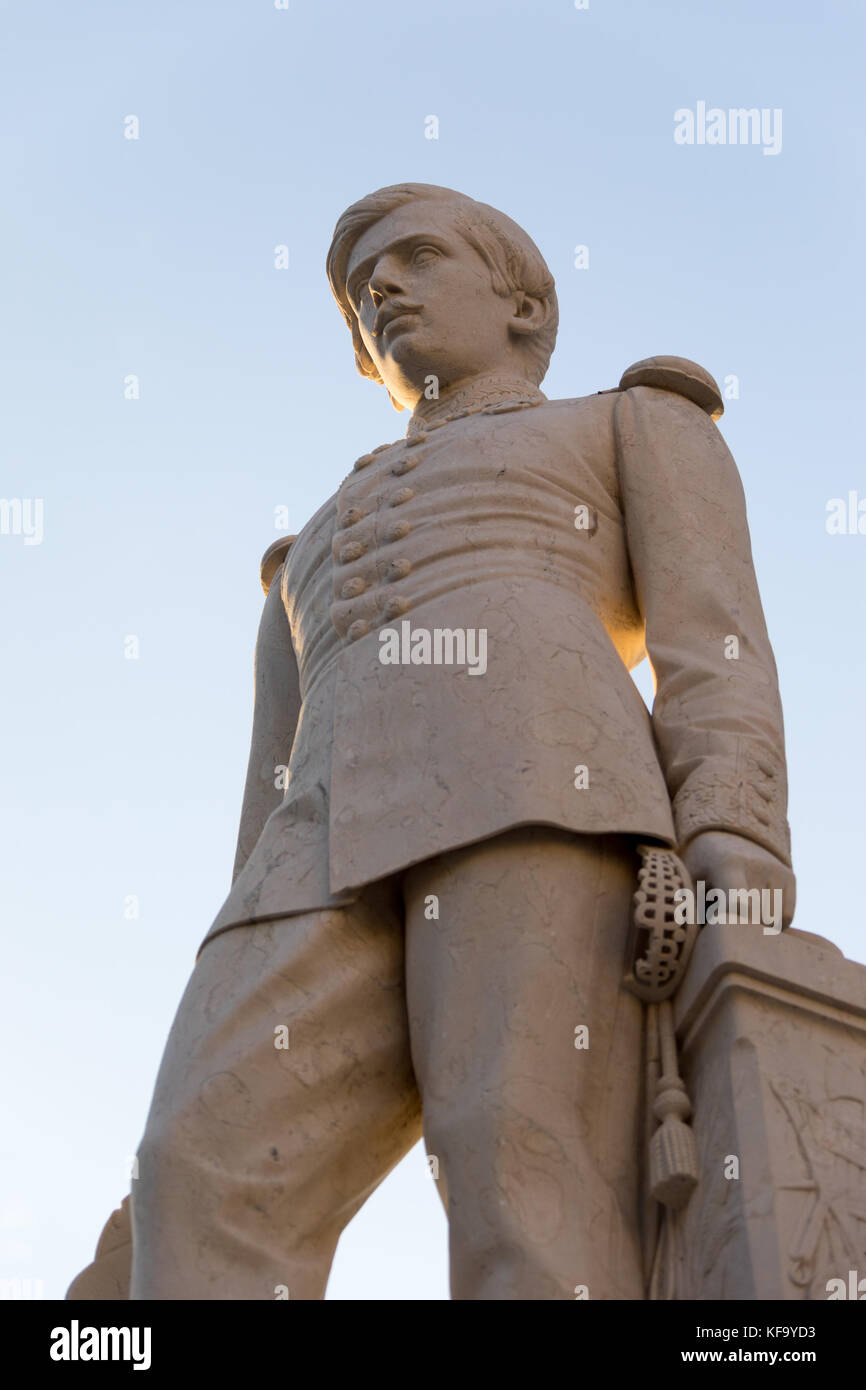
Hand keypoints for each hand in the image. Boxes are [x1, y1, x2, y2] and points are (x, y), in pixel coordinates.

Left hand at [680, 830, 795, 932]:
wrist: (724, 836)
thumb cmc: (700, 868)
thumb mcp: (689, 883)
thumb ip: (695, 910)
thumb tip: (708, 942)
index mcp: (726, 865)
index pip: (738, 905)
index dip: (731, 926)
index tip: (722, 934)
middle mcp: (758, 866)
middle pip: (754, 919)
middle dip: (738, 928)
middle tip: (723, 919)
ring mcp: (777, 870)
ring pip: (772, 922)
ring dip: (757, 926)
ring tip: (738, 910)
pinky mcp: (789, 876)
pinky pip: (785, 917)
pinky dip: (772, 923)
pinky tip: (755, 911)